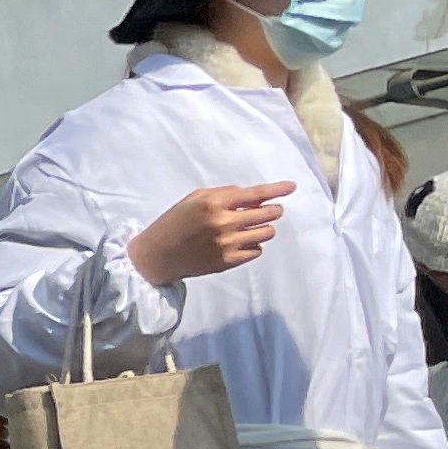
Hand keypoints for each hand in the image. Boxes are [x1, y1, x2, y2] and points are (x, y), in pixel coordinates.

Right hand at [129, 181, 293, 286]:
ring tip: (250, 228)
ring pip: (267, 233)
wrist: (156, 255)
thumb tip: (257, 199)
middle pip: (268, 214)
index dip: (276, 190)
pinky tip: (238, 243)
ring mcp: (226, 244)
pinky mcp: (227, 261)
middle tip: (269, 211)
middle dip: (273, 211)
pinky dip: (252, 244)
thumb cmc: (176, 222)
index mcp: (213, 203)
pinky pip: (257, 250)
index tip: (291, 187)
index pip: (255, 194)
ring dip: (263, 228)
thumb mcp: (195, 199)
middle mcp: (223, 223)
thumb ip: (226, 195)